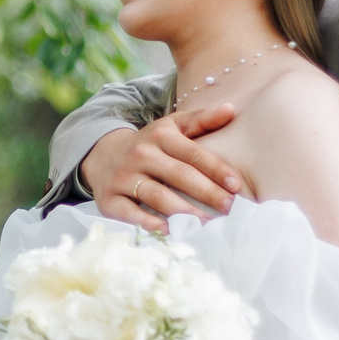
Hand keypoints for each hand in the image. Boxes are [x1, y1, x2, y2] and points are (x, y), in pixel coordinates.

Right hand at [80, 106, 247, 227]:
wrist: (102, 156)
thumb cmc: (149, 145)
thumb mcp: (171, 127)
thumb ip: (201, 120)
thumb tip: (231, 109)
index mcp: (159, 135)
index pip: (192, 153)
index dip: (216, 169)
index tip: (236, 186)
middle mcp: (140, 155)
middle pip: (178, 175)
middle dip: (207, 193)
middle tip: (228, 208)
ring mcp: (123, 177)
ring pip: (157, 196)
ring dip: (184, 211)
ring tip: (207, 223)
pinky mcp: (109, 199)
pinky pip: (131, 213)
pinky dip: (149, 223)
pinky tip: (170, 230)